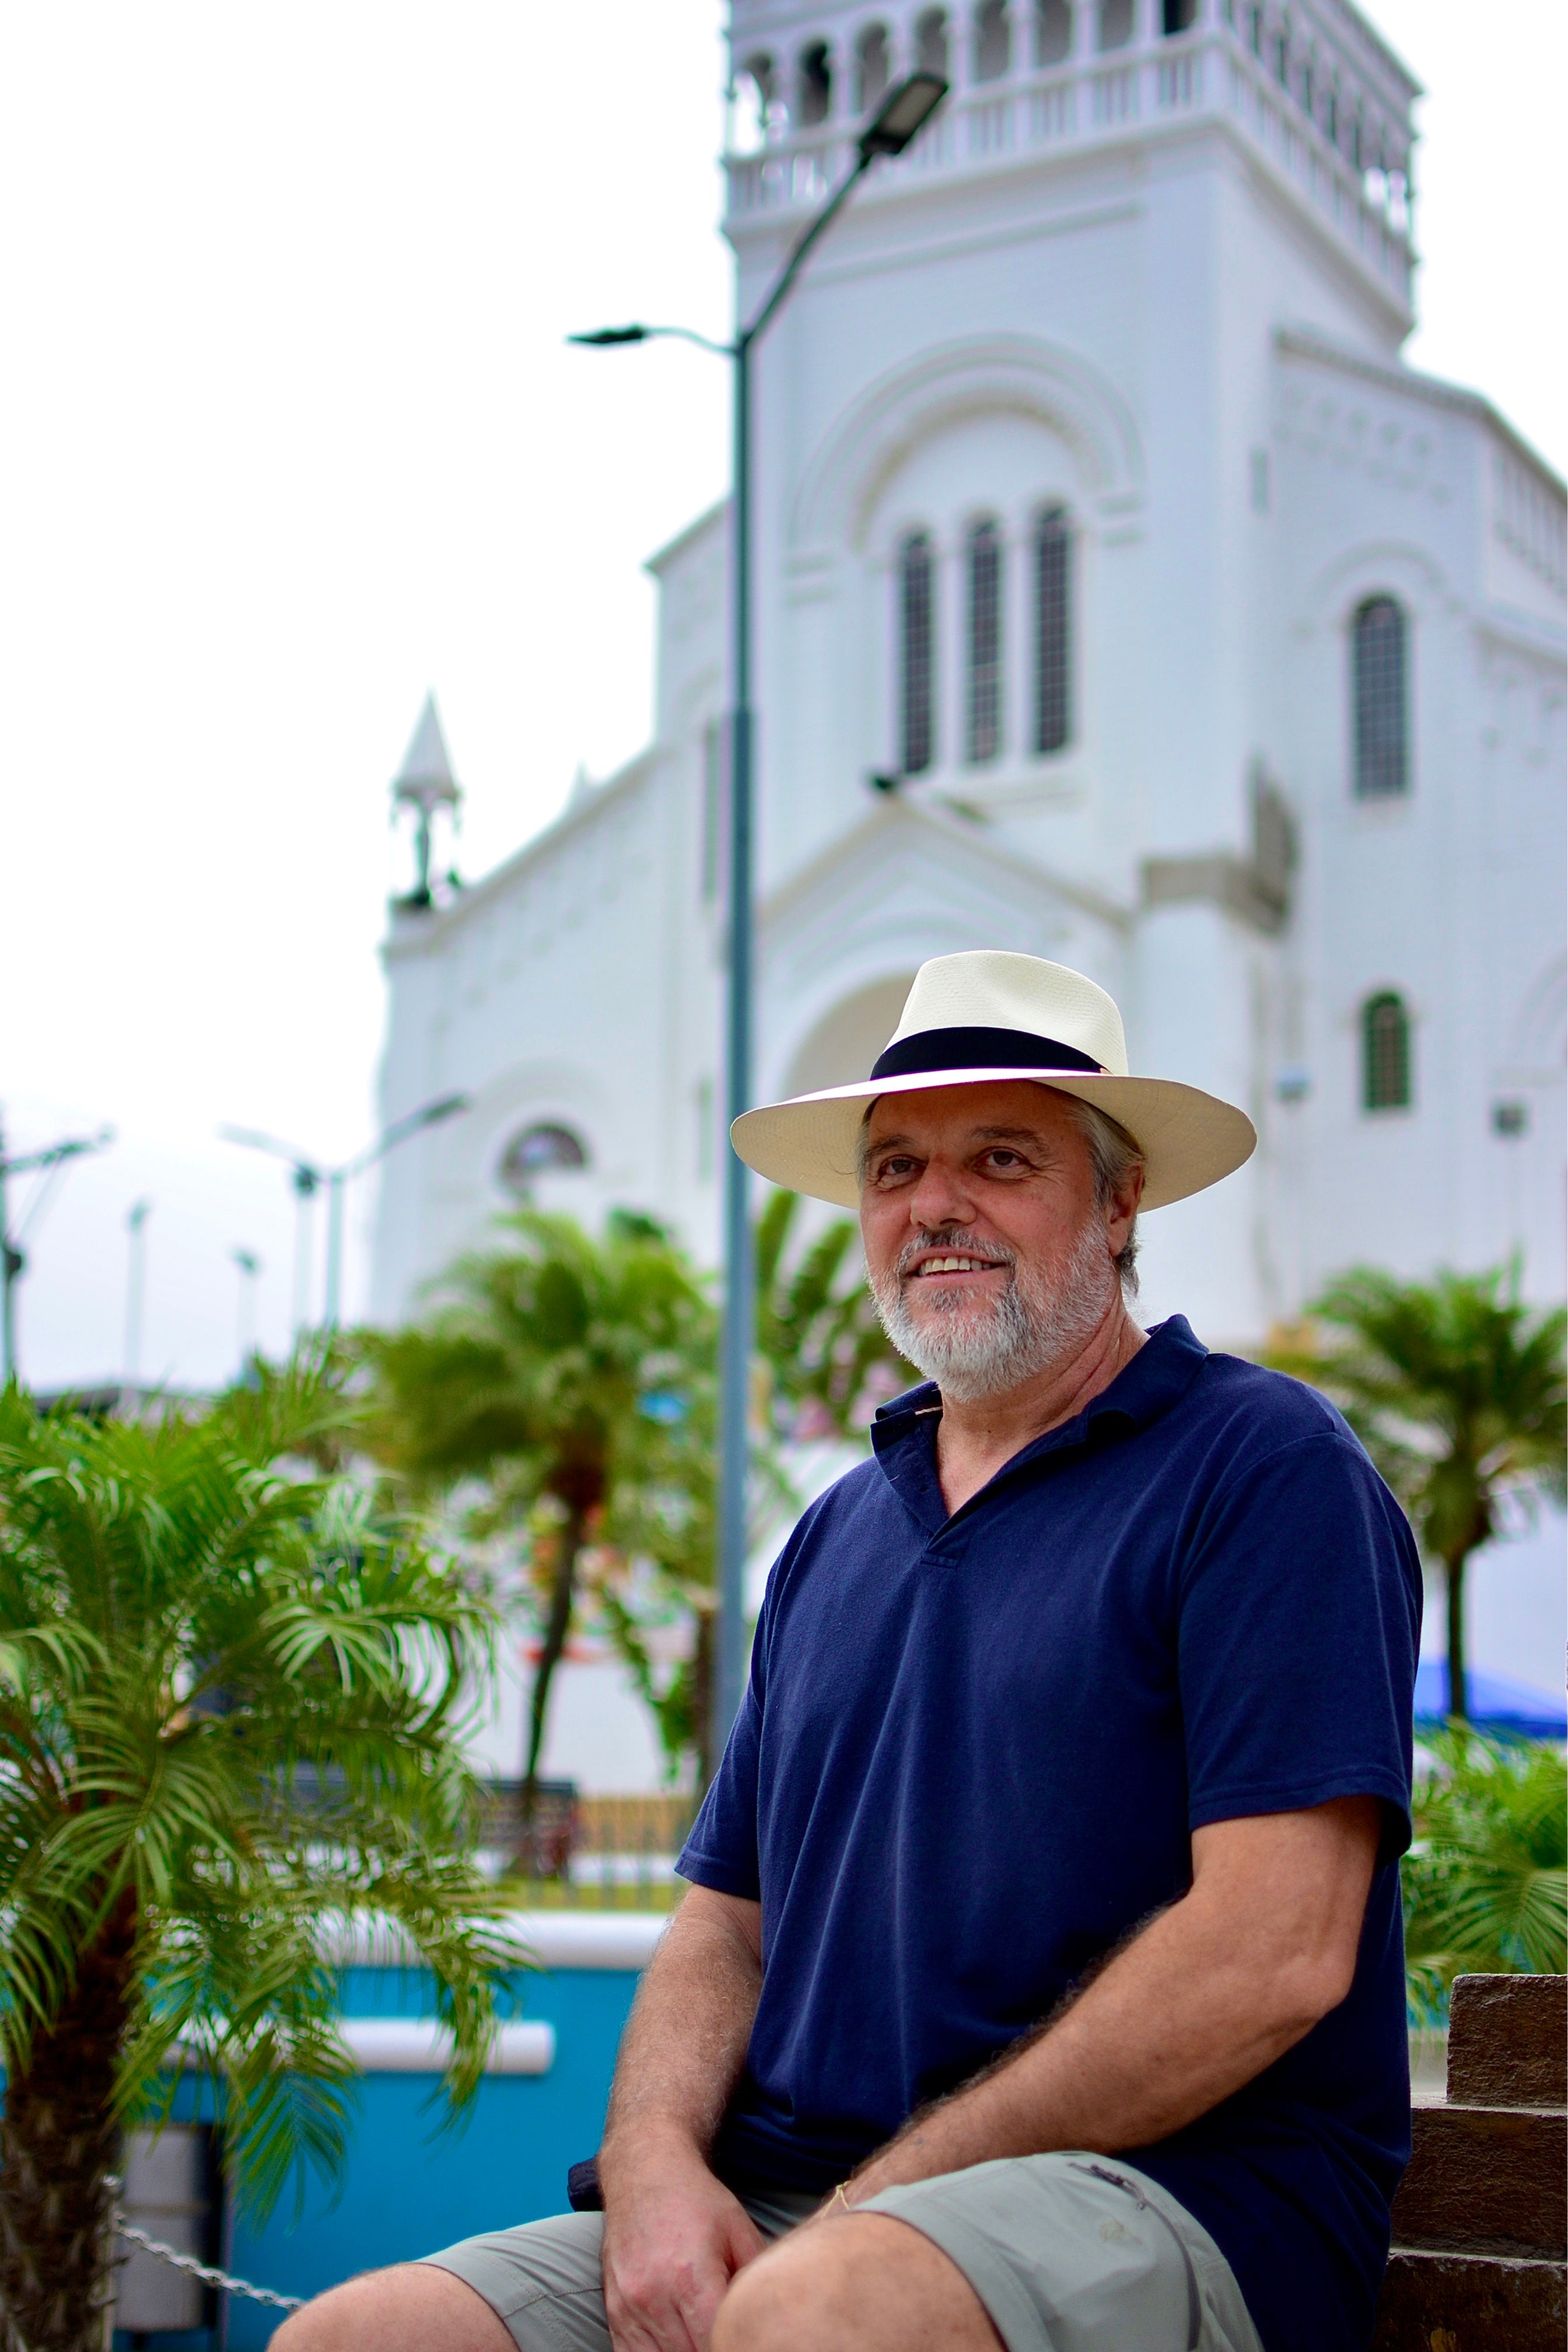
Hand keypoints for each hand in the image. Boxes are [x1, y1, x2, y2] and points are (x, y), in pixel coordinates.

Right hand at [600, 2138, 766, 2351]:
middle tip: (727, 2334)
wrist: (644, 2171)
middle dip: (712, 2346)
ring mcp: (629, 2308)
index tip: (744, 2337)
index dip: (733, 2345)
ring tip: (703, 2334)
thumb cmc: (697, 2200)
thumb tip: (772, 2318)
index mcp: (692, 2278)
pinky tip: (676, 2341)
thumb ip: (756, 2278)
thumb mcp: (740, 2230)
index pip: (715, 2344)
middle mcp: (655, 2298)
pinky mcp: (614, 2312)